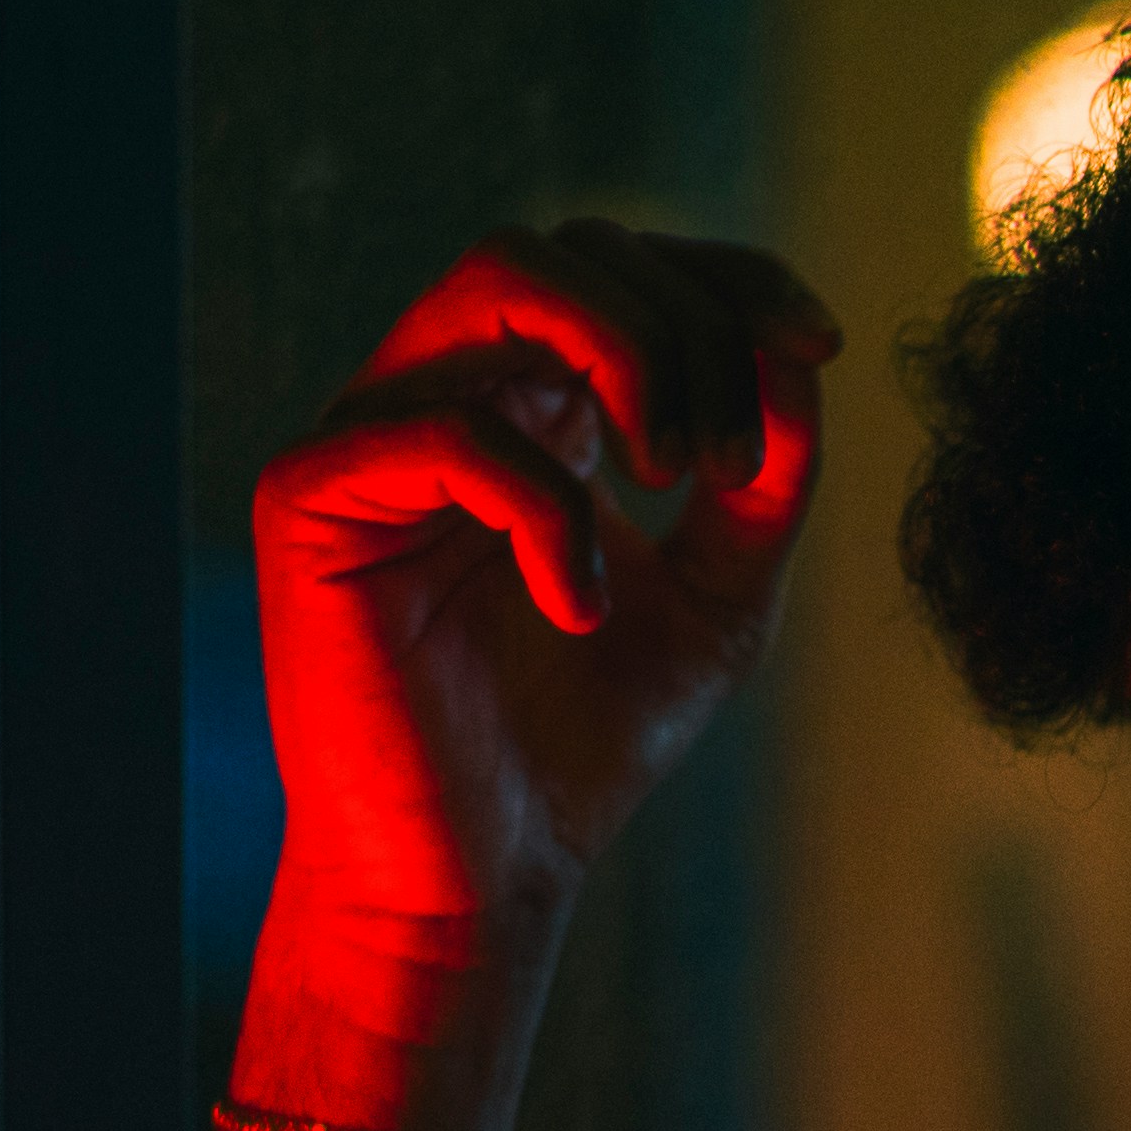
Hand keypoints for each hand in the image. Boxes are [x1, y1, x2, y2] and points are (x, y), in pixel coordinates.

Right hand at [206, 223, 833, 1130]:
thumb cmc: (580, 748)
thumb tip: (801, 369)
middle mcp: (444, 394)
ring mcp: (372, 434)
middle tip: (730, 463)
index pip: (623, 266)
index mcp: (528, 405)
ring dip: (629, 357)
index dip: (728, 278)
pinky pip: (445, 428)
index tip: (818, 346)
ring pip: (500, 280)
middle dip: (688, 328)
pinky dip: (547, 504)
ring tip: (679, 479)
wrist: (478, 880)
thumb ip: (765, 491)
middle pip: (569, 250)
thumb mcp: (720, 607)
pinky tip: (580, 604)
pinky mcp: (312, 498)